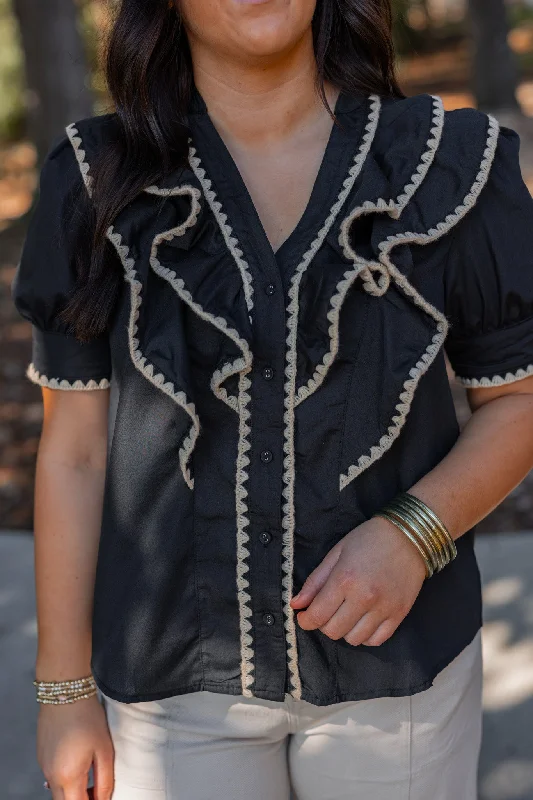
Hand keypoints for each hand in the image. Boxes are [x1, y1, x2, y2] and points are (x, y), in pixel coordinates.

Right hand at [38, 694, 113, 799]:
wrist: (65, 692)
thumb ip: (105, 780)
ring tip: (90, 776)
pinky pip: (52, 777)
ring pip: (57, 792)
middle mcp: (51, 776)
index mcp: (68, 777)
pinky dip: (64, 779)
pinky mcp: (41, 757)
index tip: (102, 798)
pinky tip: (77, 762)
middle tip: (97, 791)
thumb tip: (104, 799)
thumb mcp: (104, 750)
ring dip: (72, 791)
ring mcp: (44, 767)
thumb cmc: (87, 718)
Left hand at [290, 515, 426, 646]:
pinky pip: (376, 640)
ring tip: (347, 613)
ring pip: (354, 639)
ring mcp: (383, 609)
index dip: (305, 620)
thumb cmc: (369, 539)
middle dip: (323, 624)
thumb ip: (315, 581)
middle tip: (327, 610)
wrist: (409, 535)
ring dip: (345, 630)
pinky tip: (363, 620)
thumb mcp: (337, 553)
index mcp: (344, 579)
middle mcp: (364, 598)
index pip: (317, 615)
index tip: (304, 616)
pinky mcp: (399, 615)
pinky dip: (365, 635)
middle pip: (333, 631)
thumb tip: (296, 604)